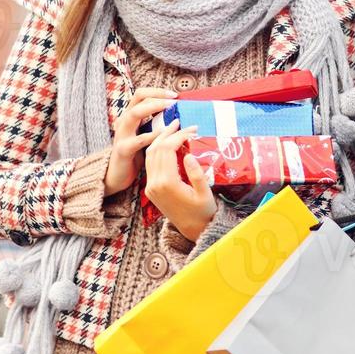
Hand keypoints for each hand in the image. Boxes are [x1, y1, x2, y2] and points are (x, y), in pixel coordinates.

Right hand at [102, 87, 177, 196]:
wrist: (116, 176)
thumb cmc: (135, 155)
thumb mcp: (145, 135)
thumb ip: (156, 125)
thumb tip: (178, 116)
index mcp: (130, 116)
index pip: (141, 94)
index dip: (158, 91)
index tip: (175, 95)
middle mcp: (124, 121)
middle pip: (138, 98)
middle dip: (158, 96)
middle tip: (175, 101)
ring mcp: (122, 134)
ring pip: (135, 113)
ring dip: (154, 108)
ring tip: (170, 109)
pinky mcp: (123, 149)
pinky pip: (138, 139)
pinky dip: (152, 135)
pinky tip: (164, 133)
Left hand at [143, 121, 215, 241]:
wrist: (193, 230)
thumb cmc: (203, 212)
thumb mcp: (205, 193)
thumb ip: (196, 174)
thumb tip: (189, 154)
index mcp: (167, 183)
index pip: (168, 150)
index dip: (179, 136)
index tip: (193, 129)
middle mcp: (154, 184)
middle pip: (156, 149)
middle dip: (169, 133)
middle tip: (181, 123)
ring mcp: (150, 186)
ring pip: (149, 154)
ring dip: (160, 139)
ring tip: (173, 129)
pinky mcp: (150, 188)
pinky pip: (150, 163)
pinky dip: (157, 150)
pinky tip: (167, 144)